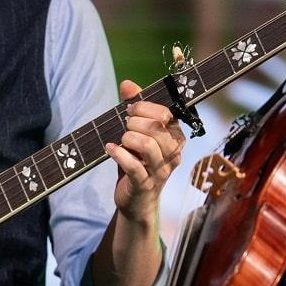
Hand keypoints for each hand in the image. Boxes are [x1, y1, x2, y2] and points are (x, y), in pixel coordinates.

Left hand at [106, 80, 185, 226]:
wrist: (136, 201)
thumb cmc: (138, 163)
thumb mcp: (137, 134)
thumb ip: (135, 109)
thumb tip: (128, 84)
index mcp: (175, 138)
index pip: (166, 114)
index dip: (145, 107)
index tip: (129, 109)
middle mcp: (173, 154)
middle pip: (156, 128)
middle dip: (134, 122)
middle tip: (124, 127)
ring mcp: (160, 171)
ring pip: (147, 146)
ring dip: (127, 138)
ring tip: (120, 141)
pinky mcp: (145, 184)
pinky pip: (134, 166)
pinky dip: (119, 154)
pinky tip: (110, 149)